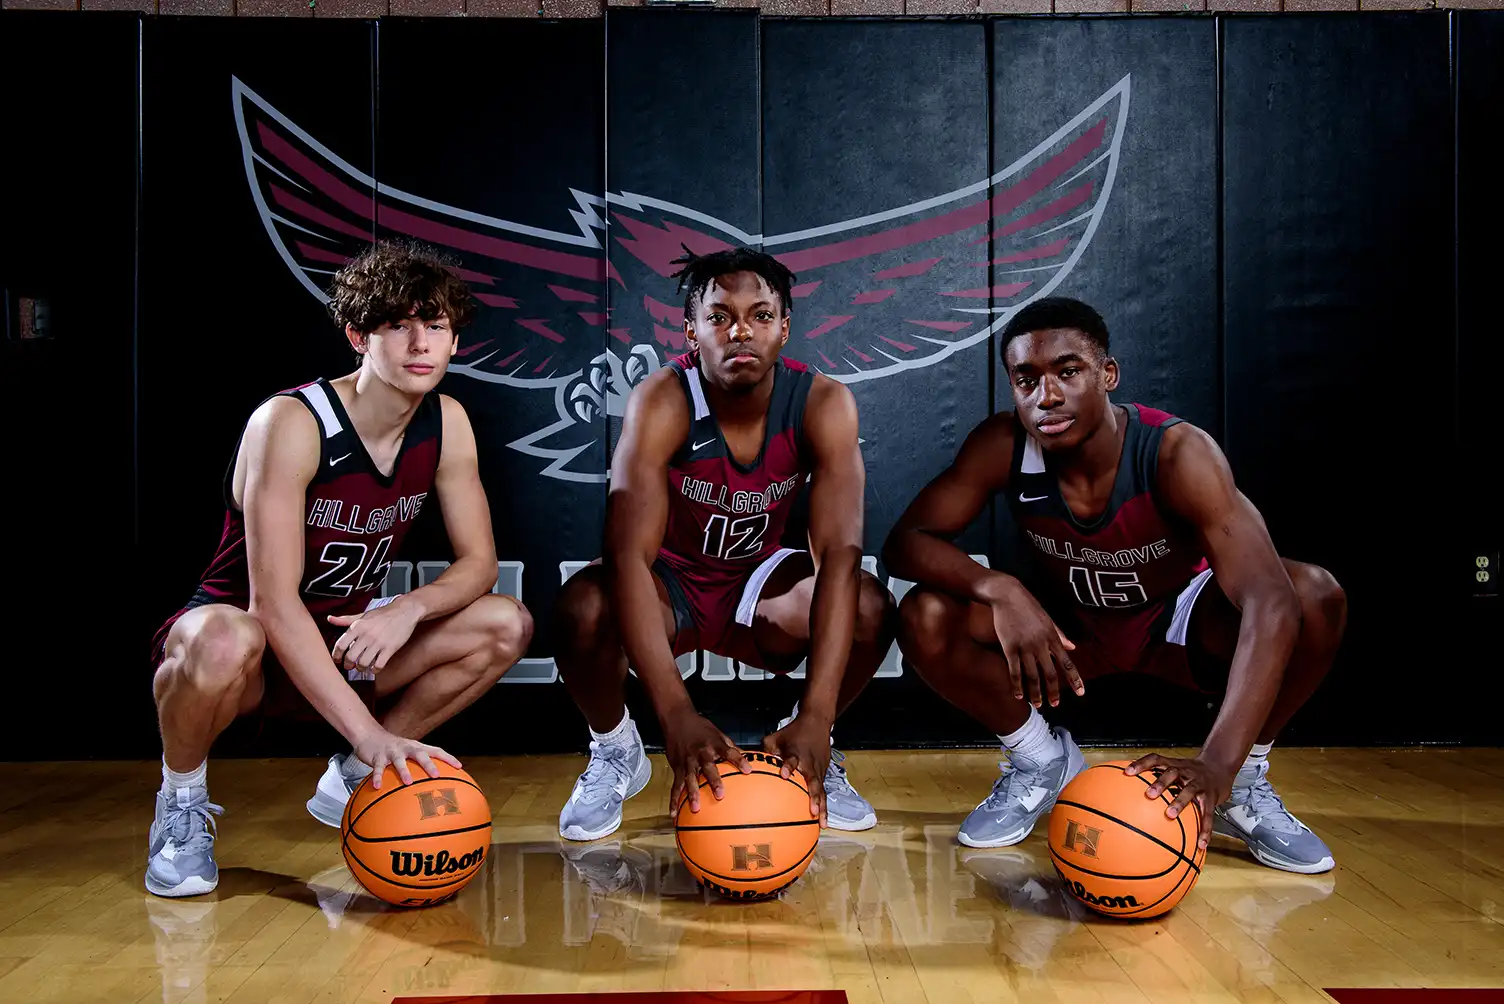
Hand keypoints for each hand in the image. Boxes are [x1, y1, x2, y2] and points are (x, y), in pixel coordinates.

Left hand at [329, 599, 421, 674]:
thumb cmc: (383, 614)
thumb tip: (330, 619)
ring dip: (361, 668)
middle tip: (350, 666)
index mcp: (358, 626)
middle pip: (350, 657)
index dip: (336, 656)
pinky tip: (375, 667)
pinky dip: (375, 670)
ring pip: (363, 663)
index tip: (337, 660)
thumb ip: (346, 620)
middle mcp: (366, 635)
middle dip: (348, 665)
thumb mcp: (363, 615)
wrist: (405, 611)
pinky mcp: (390, 649)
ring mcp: (378, 643)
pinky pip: (378, 665)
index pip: (340, 645)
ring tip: (362, 667)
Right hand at [352, 728, 461, 789]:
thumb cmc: (393, 748)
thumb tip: (434, 783)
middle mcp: (406, 748)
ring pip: (399, 761)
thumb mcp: (408, 752)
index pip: (436, 750)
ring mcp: (392, 751)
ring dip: (404, 771)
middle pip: (420, 754)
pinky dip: (378, 777)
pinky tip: (377, 787)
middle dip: (429, 764)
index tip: (459, 766)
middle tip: (437, 775)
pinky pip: (378, 768)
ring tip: (408, 783)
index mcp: (416, 747)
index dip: (448, 758)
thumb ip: (419, 765)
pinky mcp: (377, 756)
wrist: (369, 734)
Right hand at [663, 705, 748, 813]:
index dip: (739, 760)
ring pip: (690, 779)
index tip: (748, 770)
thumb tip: (747, 759)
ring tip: (696, 808)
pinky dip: (673, 800)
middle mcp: (701, 753)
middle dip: (714, 781)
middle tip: (720, 795)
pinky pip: (675, 786)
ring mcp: (688, 762)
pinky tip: (674, 813)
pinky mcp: (678, 768)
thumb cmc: (700, 728)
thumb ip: (731, 748)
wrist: (677, 720)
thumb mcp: (718, 734)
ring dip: (692, 794)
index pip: (729, 752)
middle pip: (708, 768)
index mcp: (714, 744)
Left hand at [761, 714, 830, 825]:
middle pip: (814, 781)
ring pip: (822, 790)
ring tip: (822, 823)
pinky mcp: (824, 773)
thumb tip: (748, 764)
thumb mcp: (776, 738)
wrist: (817, 722)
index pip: (792, 759)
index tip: (783, 774)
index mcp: (796, 752)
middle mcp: (810, 763)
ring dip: (822, 806)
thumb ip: (764, 751)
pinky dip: (823, 804)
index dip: (788, 766)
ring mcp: (819, 769)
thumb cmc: (794, 731)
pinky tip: (821, 819)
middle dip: (813, 796)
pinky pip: (823, 790)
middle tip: (812, 811)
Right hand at [984, 577, 1082, 707]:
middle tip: (1055, 704)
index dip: (1074, 679)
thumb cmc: (1028, 605)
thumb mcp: (1048, 618)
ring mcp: (1025, 646)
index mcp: (1053, 637)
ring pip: (1032, 676)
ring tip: (1037, 705)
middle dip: (1053, 692)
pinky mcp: (1009, 647)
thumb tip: (1073, 646)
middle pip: (1050, 674)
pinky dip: (1016, 685)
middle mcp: (1041, 644)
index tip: (1080, 693)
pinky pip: (1014, 670)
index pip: (1067, 663)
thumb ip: (1060, 634)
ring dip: (1035, 693)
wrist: (1007, 594)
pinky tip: (1018, 695)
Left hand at [1123, 753, 1233, 851]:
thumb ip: (1154, 777)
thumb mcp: (1174, 768)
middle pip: (1171, 773)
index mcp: (1173, 765)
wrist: (1218, 768)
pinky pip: (1207, 814)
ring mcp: (1198, 784)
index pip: (1155, 759)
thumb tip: (1128, 792)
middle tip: (1149, 794)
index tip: (1127, 772)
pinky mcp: (1210, 797)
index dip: (1141, 764)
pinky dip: (1204, 829)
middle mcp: (1185, 771)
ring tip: (1170, 814)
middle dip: (1160, 782)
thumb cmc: (1190, 772)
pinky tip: (1200, 843)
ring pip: (1189, 791)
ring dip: (1179, 802)